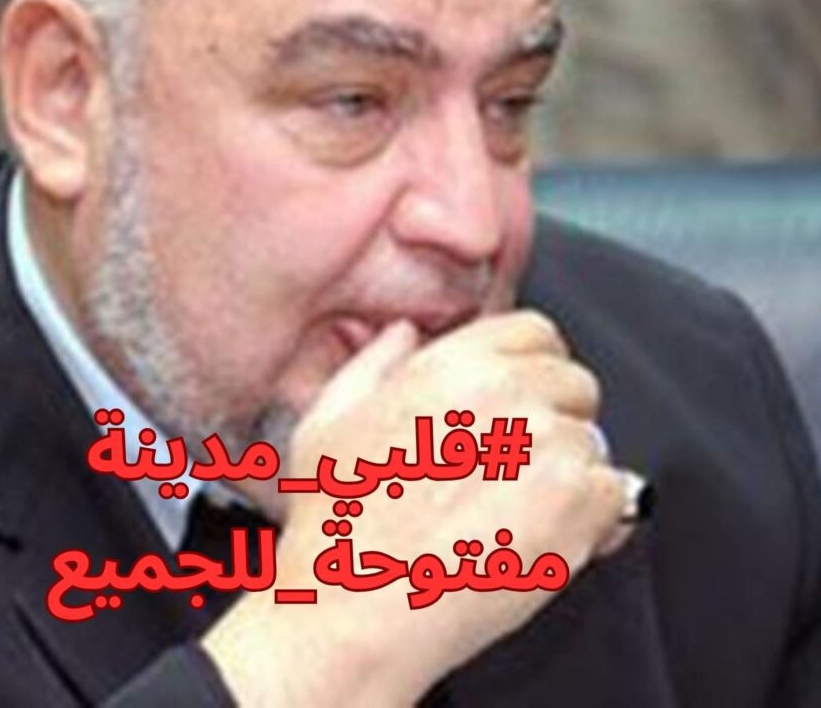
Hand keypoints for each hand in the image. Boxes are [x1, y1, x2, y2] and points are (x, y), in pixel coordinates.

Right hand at [203, 311, 631, 706]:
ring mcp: (546, 446)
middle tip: (516, 465)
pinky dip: (593, 518)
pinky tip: (540, 536)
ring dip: (569, 472)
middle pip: (575, 383)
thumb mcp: (327, 419)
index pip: (535, 332)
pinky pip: (616, 493)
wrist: (354, 610)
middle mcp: (505, 393)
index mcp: (451, 365)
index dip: (531, 366)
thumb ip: (374, 363)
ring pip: (594, 441)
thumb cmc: (336, 524)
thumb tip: (404, 335)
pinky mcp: (575, 505)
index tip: (521, 399)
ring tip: (516, 511)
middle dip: (555, 418)